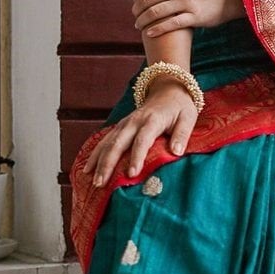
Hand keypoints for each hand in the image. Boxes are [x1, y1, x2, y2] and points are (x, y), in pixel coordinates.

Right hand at [82, 81, 198, 186]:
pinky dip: (95, 154)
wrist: (168, 90)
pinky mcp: (120, 127)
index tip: (132, 174)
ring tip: (93, 180)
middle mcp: (134, 121)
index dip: (136, 157)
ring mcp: (124, 124)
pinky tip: (87, 169)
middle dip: (108, 164)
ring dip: (98, 161)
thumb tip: (176, 152)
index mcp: (152, 120)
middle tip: (102, 183)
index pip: (142, 140)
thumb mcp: (188, 118)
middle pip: (118, 143)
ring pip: (107, 142)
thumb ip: (182, 135)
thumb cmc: (179, 108)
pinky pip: (104, 141)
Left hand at [133, 0, 241, 35]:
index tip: (134, 2)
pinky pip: (172, 24)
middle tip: (134, 16)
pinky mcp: (195, 16)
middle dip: (137, 9)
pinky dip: (158, 29)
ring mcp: (187, 2)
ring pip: (156, 12)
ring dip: (143, 20)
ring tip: (138, 25)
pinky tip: (149, 33)